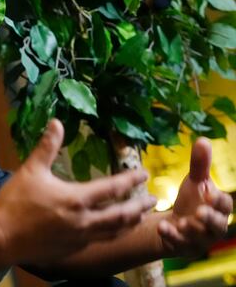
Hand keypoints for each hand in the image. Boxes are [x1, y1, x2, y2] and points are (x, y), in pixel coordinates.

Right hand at [0, 119, 156, 265]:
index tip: (145, 173)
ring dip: (129, 223)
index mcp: (77, 199)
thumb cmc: (15, 202)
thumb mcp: (31, 170)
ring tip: (139, 218)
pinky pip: (98, 242)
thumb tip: (56, 122)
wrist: (0, 237)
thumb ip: (47, 147)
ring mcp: (79, 239)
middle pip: (121, 215)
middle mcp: (84, 221)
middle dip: (140, 207)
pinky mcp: (71, 250)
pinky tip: (110, 232)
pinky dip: (111, 235)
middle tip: (154, 200)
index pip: (112, 188)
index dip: (131, 180)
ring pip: (113, 232)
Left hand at [158, 138, 232, 256]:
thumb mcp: (194, 182)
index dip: (218, 200)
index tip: (208, 192)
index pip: (225, 205)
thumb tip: (203, 140)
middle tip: (199, 212)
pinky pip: (179, 244)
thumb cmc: (191, 201)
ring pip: (200, 238)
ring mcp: (199, 239)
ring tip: (182, 223)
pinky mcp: (184, 247)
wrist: (175, 224)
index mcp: (218, 208)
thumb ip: (200, 165)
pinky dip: (171, 237)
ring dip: (191, 230)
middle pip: (217, 225)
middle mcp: (213, 226)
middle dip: (209, 219)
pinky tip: (162, 228)